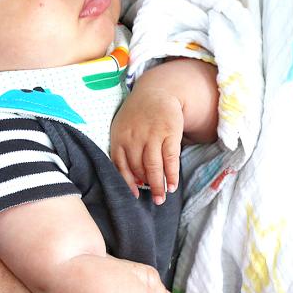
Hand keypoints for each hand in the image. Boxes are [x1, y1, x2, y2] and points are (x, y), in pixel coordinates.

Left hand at [111, 69, 185, 203]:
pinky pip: (170, 158)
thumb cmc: (138, 115)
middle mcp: (134, 137)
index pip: (120, 165)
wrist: (158, 91)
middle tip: (155, 201)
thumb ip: (123, 150)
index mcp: (119, 137)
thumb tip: (132, 180)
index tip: (135, 195)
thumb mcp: (123, 127)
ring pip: (154, 166)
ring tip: (163, 197)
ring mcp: (152, 134)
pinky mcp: (169, 132)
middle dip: (146, 186)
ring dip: (158, 184)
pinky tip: (173, 184)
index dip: (127, 183)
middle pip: (138, 168)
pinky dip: (172, 174)